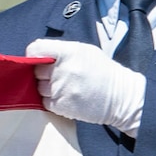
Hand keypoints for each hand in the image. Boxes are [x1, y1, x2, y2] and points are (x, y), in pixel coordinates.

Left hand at [24, 40, 146, 134]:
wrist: (121, 97)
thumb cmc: (102, 71)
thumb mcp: (85, 51)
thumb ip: (60, 50)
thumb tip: (36, 52)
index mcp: (69, 52)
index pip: (36, 49)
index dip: (34, 54)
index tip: (38, 58)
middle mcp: (64, 70)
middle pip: (36, 70)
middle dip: (43, 73)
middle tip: (59, 74)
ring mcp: (61, 89)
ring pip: (39, 87)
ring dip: (47, 88)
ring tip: (65, 86)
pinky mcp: (61, 105)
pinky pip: (45, 102)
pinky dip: (52, 101)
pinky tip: (67, 97)